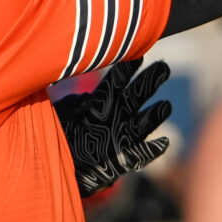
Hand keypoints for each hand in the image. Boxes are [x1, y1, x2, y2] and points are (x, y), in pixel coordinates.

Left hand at [54, 57, 172, 195]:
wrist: (58, 167)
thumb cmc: (58, 136)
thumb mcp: (57, 115)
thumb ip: (70, 105)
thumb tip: (88, 99)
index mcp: (101, 101)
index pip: (117, 80)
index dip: (127, 68)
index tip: (137, 53)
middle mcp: (116, 116)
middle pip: (136, 96)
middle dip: (150, 82)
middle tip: (164, 68)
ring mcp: (121, 138)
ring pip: (143, 123)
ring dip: (155, 115)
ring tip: (165, 105)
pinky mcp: (122, 161)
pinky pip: (141, 155)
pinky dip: (152, 150)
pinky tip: (163, 142)